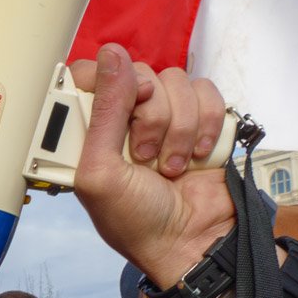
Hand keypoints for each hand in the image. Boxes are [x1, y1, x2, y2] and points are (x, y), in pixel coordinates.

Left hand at [68, 44, 236, 291]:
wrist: (193, 243)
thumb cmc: (135, 220)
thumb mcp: (102, 173)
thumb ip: (105, 113)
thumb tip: (110, 54)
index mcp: (90, 128)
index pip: (90, 73)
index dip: (107, 81)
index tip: (122, 105)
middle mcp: (126, 116)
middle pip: (138, 72)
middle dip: (149, 117)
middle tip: (145, 156)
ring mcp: (166, 115)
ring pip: (175, 80)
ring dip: (179, 127)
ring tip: (171, 167)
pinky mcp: (202, 119)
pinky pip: (207, 91)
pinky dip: (206, 124)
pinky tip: (198, 155)